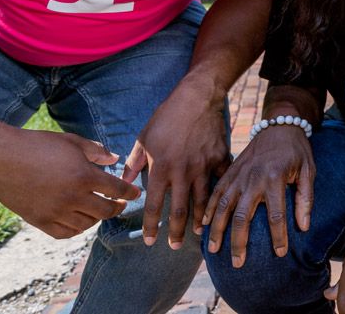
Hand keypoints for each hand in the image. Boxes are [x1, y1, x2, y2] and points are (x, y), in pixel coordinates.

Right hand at [0, 129, 139, 238]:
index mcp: (84, 176)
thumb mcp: (72, 141)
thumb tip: (115, 158)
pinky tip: (79, 221)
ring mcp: (55, 212)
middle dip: (117, 208)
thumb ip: (97, 151)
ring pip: (87, 224)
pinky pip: (65, 233)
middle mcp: (72, 198)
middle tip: (120, 204)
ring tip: (99, 210)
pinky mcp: (39, 221)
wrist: (1, 157)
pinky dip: (76, 229)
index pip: (116, 190)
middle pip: (105, 211)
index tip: (135, 193)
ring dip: (97, 218)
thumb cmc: (38, 144)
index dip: (129, 192)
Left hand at [122, 77, 228, 248]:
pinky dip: (222, 195)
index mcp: (161, 167)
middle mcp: (182, 171)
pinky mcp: (220, 158)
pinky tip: (222, 207)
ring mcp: (204, 166)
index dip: (151, 225)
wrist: (197, 97)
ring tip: (199, 234)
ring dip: (200, 220)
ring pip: (203, 201)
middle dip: (177, 231)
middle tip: (175, 246)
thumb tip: (123, 183)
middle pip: (180, 210)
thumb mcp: (144, 137)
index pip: (154, 205)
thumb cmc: (167, 116)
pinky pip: (222, 181)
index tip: (149, 241)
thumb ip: (134, 163)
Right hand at [202, 124, 314, 266]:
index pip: (276, 215)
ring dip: (217, 229)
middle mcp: (253, 179)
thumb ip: (305, 199)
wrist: (280, 124)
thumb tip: (304, 227)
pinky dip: (208, 209)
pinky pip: (215, 192)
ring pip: (222, 206)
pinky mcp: (230, 170)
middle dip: (239, 242)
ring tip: (213, 250)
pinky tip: (204, 225)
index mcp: (274, 179)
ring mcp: (238, 175)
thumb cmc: (297, 150)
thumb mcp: (308, 171)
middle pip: (241, 217)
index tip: (280, 253)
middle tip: (238, 263)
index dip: (278, 237)